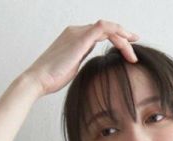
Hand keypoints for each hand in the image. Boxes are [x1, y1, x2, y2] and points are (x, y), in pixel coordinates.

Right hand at [21, 21, 140, 98]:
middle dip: (123, 36)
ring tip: (133, 52)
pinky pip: (104, 28)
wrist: (37, 80)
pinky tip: (127, 45)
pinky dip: (117, 33)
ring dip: (123, 38)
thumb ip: (80, 61)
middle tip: (134, 48)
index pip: (99, 33)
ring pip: (107, 27)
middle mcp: (76, 31)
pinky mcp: (80, 38)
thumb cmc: (51, 79)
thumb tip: (91, 65)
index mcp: (74, 38)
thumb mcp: (71, 68)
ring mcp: (78, 32)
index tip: (127, 49)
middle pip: (105, 29)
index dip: (115, 39)